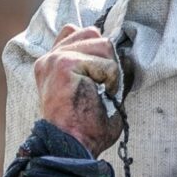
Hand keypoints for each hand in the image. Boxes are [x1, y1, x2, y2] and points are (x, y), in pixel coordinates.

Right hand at [34, 24, 121, 157]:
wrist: (72, 146)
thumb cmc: (86, 128)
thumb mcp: (93, 91)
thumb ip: (100, 68)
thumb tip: (126, 55)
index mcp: (52, 63)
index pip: (76, 30)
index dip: (97, 49)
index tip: (100, 76)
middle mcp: (50, 57)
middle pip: (93, 33)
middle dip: (107, 60)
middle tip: (102, 88)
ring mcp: (56, 58)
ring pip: (103, 45)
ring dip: (111, 72)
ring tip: (100, 93)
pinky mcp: (66, 64)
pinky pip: (107, 64)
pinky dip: (112, 82)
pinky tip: (100, 96)